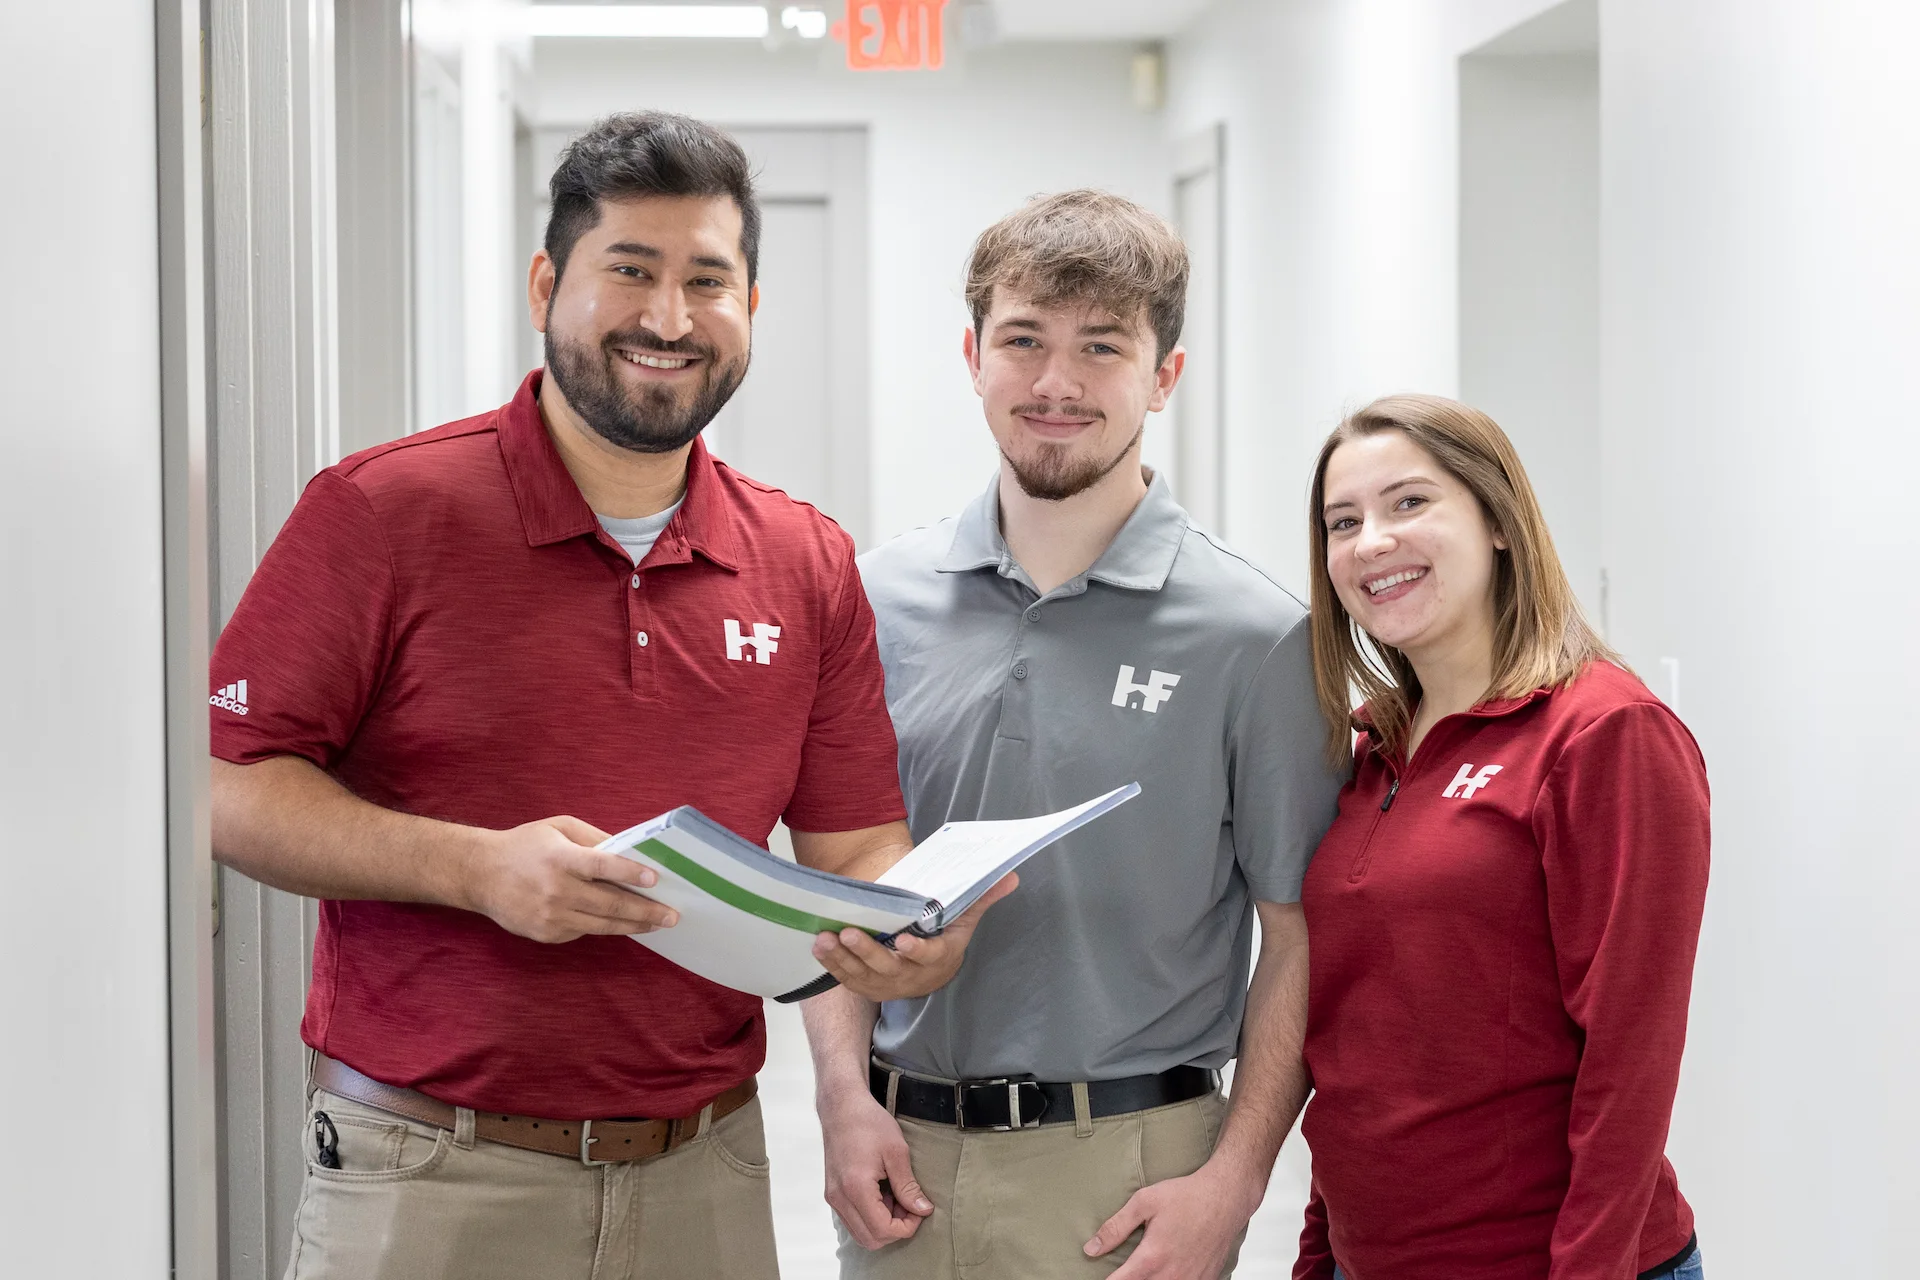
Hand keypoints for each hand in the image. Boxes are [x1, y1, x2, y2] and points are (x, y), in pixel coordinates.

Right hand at [468, 816, 678, 942]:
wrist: (480, 874)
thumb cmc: (525, 846)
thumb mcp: (558, 828)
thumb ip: (594, 839)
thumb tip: (630, 852)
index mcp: (560, 859)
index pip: (602, 867)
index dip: (630, 874)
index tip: (655, 879)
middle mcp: (556, 890)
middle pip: (609, 904)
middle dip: (646, 910)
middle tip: (672, 915)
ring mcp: (550, 917)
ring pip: (602, 926)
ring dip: (634, 925)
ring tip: (658, 924)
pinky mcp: (546, 934)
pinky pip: (583, 931)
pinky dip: (604, 926)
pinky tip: (623, 923)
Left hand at [811, 873, 1016, 1001]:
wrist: (927, 967)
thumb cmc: (944, 934)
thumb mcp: (964, 916)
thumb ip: (981, 896)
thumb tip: (1010, 875)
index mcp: (939, 958)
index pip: (930, 957)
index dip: (918, 952)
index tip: (904, 942)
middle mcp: (911, 976)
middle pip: (889, 969)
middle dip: (868, 952)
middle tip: (851, 933)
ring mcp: (887, 984)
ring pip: (863, 975)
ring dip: (843, 958)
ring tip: (825, 939)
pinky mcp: (867, 985)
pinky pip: (848, 977)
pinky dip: (833, 964)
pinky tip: (819, 946)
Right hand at [819, 1085, 931, 1248]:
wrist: (841, 1107)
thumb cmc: (869, 1122)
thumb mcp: (896, 1151)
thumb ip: (908, 1185)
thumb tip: (923, 1210)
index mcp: (855, 1188)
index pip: (883, 1230)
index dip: (906, 1227)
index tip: (919, 1209)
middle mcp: (839, 1198)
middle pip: (870, 1239)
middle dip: (895, 1229)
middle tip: (910, 1205)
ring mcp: (833, 1197)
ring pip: (860, 1234)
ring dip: (882, 1225)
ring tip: (896, 1198)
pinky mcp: (833, 1193)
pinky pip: (852, 1221)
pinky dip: (870, 1217)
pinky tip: (882, 1195)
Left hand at [1084, 1162, 1260, 1279]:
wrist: (1226, 1197)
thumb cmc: (1186, 1196)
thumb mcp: (1144, 1202)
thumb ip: (1115, 1228)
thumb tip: (1090, 1249)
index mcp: (1152, 1258)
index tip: (1102, 1276)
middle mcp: (1171, 1275)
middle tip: (1126, 1269)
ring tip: (1146, 1268)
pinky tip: (1167, 1271)